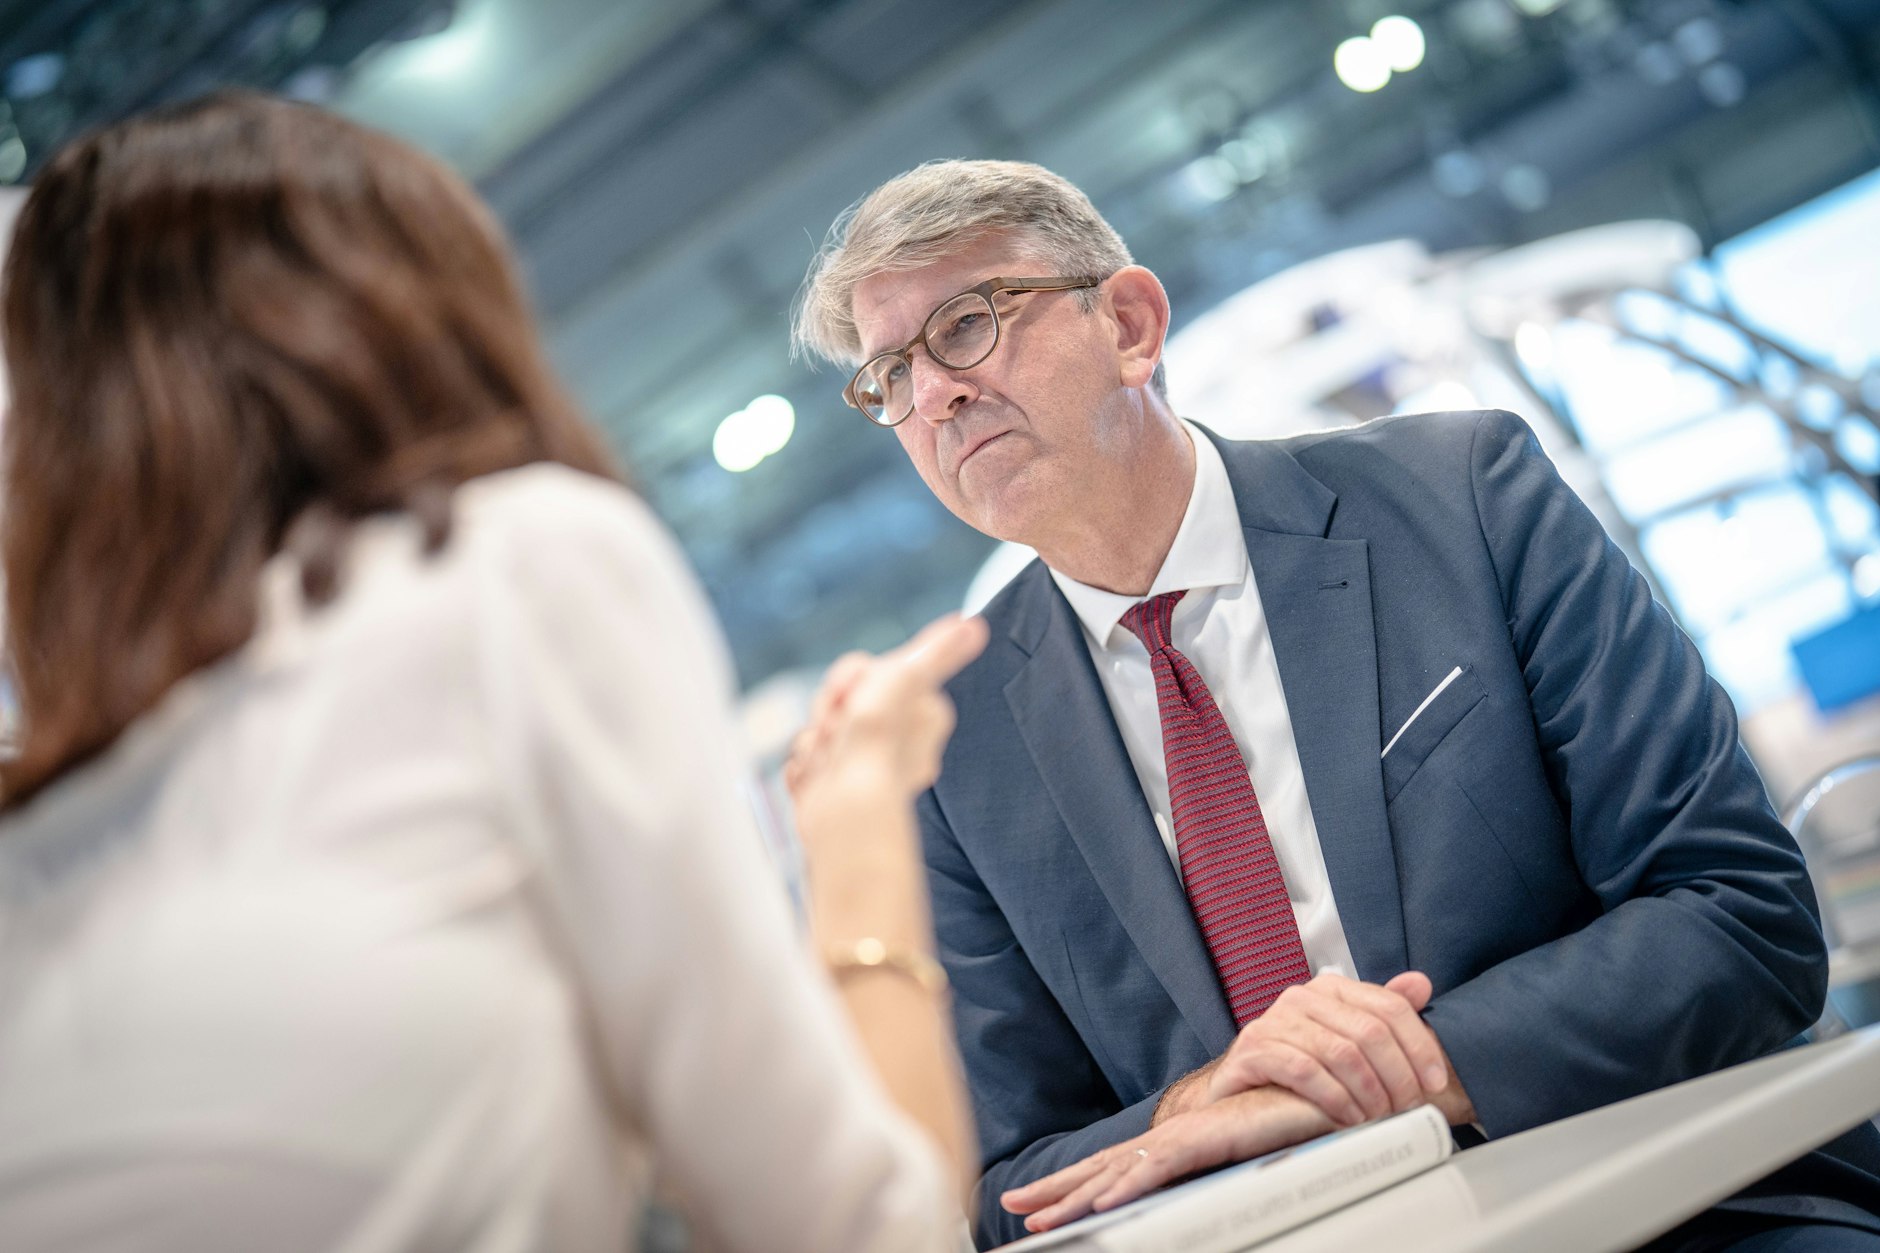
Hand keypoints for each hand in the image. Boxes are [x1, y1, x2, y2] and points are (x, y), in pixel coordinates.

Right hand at [785, 613, 988, 805]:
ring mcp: (869, 767)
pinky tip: (817, 776)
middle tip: (836, 726)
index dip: (853, 677)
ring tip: (826, 757)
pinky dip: (807, 767)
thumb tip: (976, 624)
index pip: (876, 672)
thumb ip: (939, 651)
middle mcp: (903, 741)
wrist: (846, 810)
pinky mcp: (840, 790)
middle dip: (830, 709)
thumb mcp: (910, 676)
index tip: (853, 691)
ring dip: (816, 739)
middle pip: (847, 700)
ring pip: (825, 731)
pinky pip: (812, 762)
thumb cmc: (879, 741)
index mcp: (926, 713)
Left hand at [1000, 1086, 1335, 1232]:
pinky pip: (1157, 1169)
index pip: (1114, 1168)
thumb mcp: (1236, 1153)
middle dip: (1055, 1190)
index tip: (1041, 1204)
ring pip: (1116, 1172)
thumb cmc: (1281, 1118)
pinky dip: (1128, 1186)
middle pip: (1100, 1168)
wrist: (1312, 1090)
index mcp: (1174, 1144)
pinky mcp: (1201, 1141)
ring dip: (1075, 1195)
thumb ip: (1211, 1169)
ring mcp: (1181, 1139)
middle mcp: (1169, 1139)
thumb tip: (1192, 1190)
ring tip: (1040, 1217)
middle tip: (1016, 1206)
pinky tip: (1103, 1203)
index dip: (1074, 1186)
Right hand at [1199, 972, 1446, 1125]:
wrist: (1241, 1092)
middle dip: (1397, 1076)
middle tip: (1407, 1107)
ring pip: (1341, 1053)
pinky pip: (1306, 1071)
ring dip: (1369, 1093)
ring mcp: (1275, 1021)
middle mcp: (1302, 997)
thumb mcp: (1345, 1036)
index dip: (1419, 1046)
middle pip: (1369, 1032)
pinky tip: (1348, 1117)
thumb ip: (1382, 1012)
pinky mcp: (1255, 1050)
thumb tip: (1421, 984)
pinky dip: (1335, 1098)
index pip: (1389, 1006)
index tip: (1435, 1082)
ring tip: (1378, 1117)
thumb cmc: (1300, 1065)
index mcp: (1331, 988)